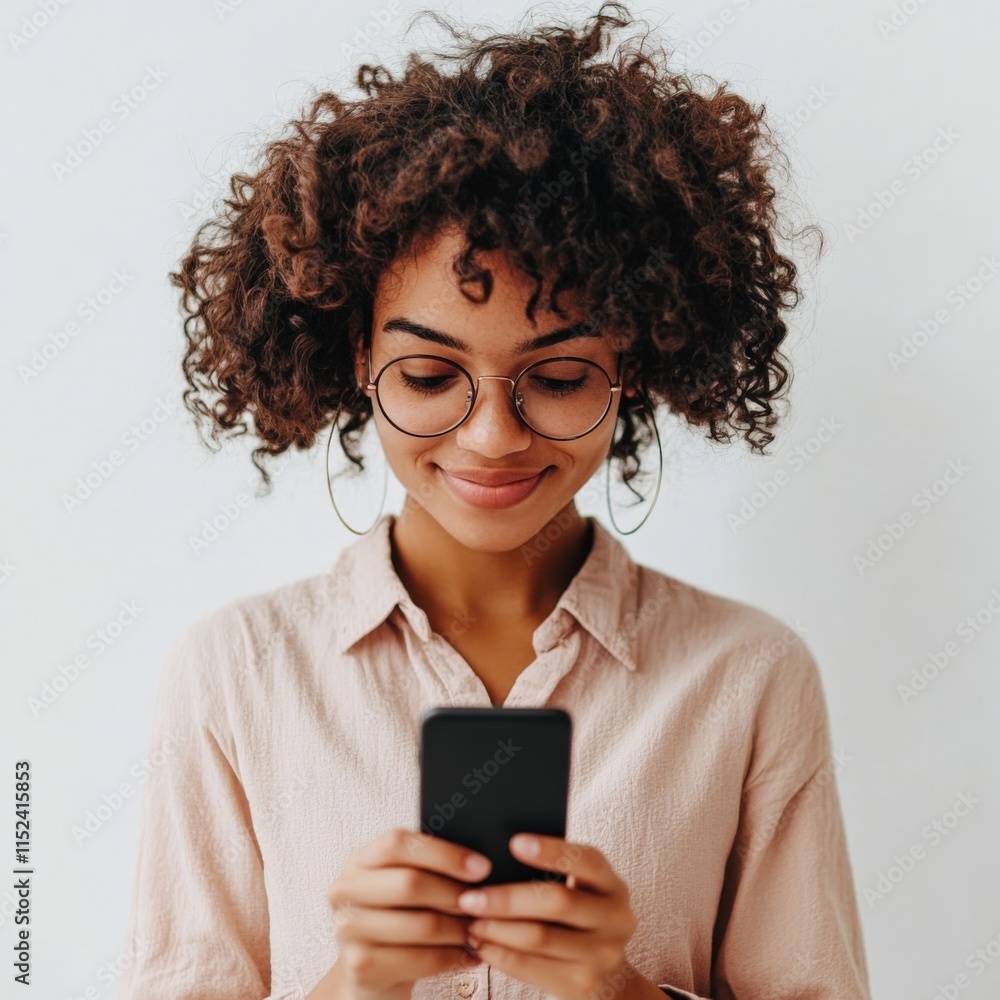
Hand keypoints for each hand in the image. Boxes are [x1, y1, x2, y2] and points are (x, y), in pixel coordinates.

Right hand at [325, 827, 489, 999]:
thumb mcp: (404, 885)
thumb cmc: (399, 917)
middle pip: (410, 883)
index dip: (442, 853)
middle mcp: (346, 890)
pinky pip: (421, 959)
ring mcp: (348, 929)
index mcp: (360, 860)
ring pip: (421, 925)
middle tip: (483, 903)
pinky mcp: (361, 965)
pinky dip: (452, 957)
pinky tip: (467, 954)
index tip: (481, 867)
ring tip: (478, 929)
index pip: (397, 843)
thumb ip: (428, 866)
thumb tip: (478, 862)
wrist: (372, 971)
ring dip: (459, 929)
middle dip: (455, 893)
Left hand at [455, 833, 638, 999]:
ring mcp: (602, 955)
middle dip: (508, 899)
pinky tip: (481, 945)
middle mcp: (615, 919)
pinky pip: (532, 968)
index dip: (552, 851)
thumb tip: (496, 857)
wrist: (608, 978)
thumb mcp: (583, 891)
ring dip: (497, 929)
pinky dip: (500, 955)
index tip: (513, 843)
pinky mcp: (581, 985)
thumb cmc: (580, 919)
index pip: (587, 861)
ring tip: (471, 922)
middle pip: (558, 902)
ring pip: (540, 938)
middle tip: (470, 897)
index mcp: (613, 885)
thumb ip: (557, 874)